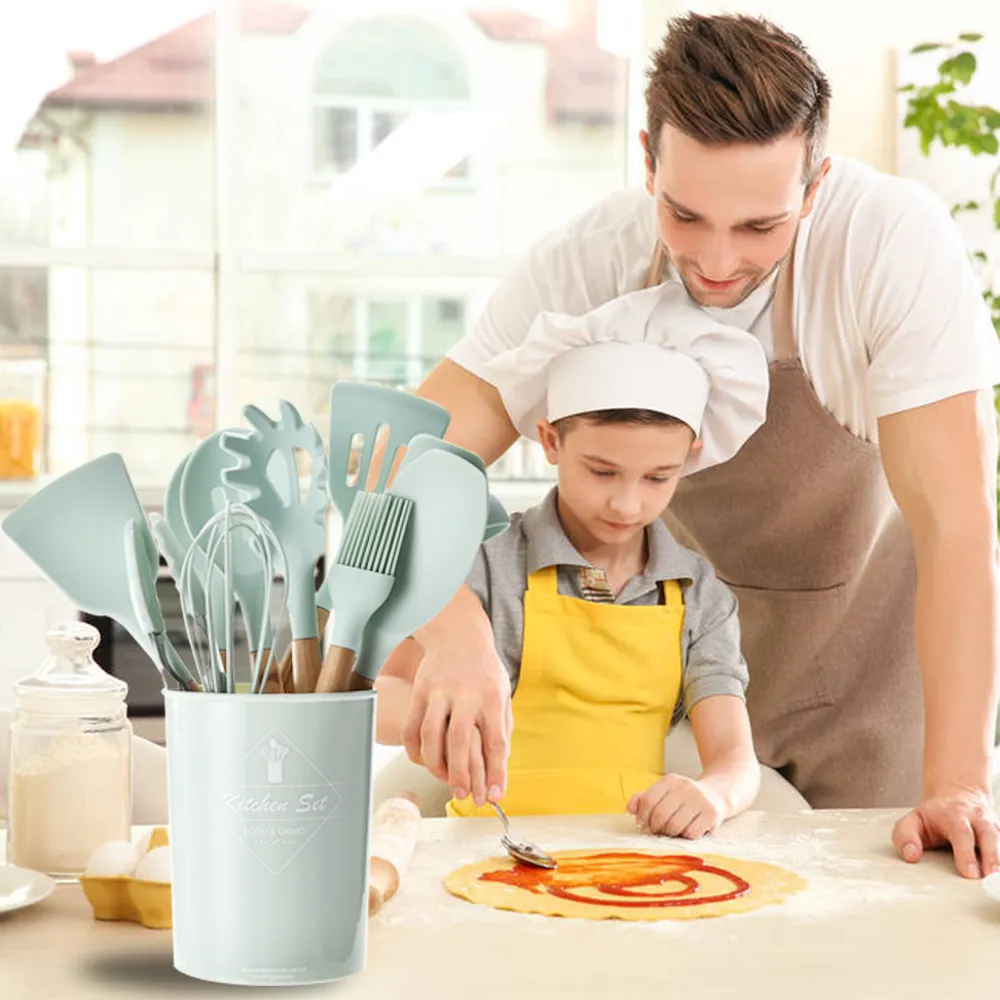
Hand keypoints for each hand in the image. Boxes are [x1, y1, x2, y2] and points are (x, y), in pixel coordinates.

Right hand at [401, 643, 511, 806]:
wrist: (459, 636)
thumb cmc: (484, 671)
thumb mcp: (503, 694)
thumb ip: (502, 728)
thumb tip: (499, 765)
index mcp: (492, 697)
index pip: (496, 741)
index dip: (497, 771)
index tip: (495, 795)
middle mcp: (465, 694)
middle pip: (459, 740)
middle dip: (461, 773)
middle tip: (463, 795)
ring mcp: (439, 692)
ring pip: (431, 734)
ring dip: (435, 764)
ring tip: (443, 779)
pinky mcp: (420, 691)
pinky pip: (411, 726)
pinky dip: (414, 748)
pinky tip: (422, 760)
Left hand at [628, 774, 725, 838]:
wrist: (717, 795)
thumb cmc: (683, 799)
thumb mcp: (664, 794)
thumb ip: (644, 800)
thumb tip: (630, 808)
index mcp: (670, 780)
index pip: (648, 800)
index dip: (642, 817)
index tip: (644, 824)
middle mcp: (685, 786)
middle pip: (660, 815)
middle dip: (655, 828)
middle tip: (657, 831)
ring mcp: (699, 799)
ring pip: (675, 826)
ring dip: (670, 834)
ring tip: (672, 831)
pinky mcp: (711, 813)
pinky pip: (691, 833)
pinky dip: (686, 836)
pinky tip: (687, 830)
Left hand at [892, 785, 999, 878]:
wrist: (957, 796)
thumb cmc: (935, 816)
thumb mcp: (913, 820)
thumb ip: (905, 836)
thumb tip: (911, 855)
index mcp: (953, 815)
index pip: (961, 833)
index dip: (966, 853)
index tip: (969, 873)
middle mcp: (978, 819)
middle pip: (989, 836)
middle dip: (991, 858)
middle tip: (990, 878)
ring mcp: (994, 827)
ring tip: (999, 878)